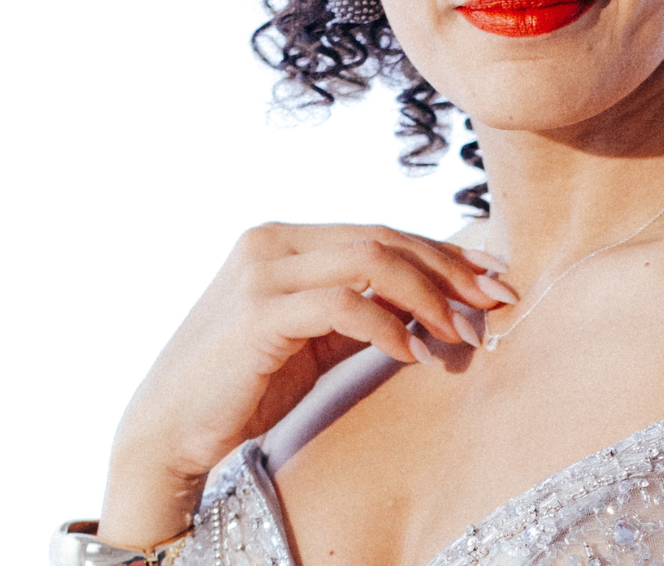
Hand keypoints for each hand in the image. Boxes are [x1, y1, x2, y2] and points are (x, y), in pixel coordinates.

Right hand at [98, 223, 512, 549]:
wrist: (167, 431)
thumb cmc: (242, 387)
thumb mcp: (313, 340)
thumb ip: (361, 313)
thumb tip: (436, 306)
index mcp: (285, 239)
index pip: (382, 232)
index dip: (443, 252)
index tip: (493, 276)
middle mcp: (273, 242)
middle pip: (385, 239)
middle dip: (450, 268)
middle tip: (497, 299)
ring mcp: (262, 272)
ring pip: (372, 261)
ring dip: (429, 296)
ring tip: (462, 333)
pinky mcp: (258, 312)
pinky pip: (344, 305)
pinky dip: (389, 326)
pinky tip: (416, 353)